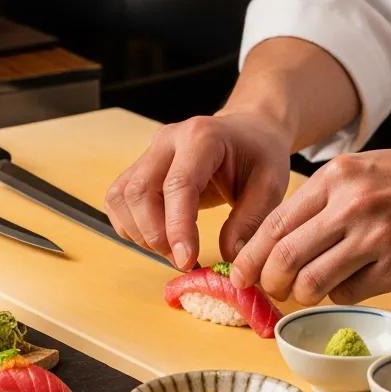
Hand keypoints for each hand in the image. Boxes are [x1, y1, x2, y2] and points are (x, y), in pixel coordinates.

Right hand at [104, 112, 291, 269]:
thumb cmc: (259, 155)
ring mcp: (149, 151)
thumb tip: (228, 258)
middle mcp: (167, 140)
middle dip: (155, 235)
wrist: (247, 130)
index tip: (186, 261)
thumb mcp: (271, 185)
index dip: (177, 227)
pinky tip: (158, 237)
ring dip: (140, 232)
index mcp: (202, 137)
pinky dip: (131, 225)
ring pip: (122, 197)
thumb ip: (250, 222)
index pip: (178, 184)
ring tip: (172, 250)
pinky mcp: (140, 166)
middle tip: (183, 261)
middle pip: (140, 191)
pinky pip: (119, 199)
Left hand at [230, 136, 390, 303]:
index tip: (240, 273)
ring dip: (302, 295)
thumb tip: (285, 237)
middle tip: (269, 291)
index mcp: (337, 176)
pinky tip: (350, 285)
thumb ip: (327, 199)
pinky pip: (351, 294)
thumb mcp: (366, 169)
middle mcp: (351, 204)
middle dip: (268, 281)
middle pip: (284, 255)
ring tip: (307, 292)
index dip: (251, 254)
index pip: (275, 222)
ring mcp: (376, 237)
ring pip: (312, 281)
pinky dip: (341, 296)